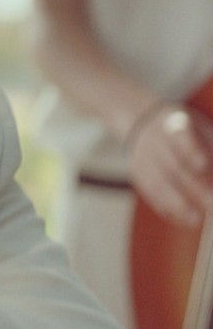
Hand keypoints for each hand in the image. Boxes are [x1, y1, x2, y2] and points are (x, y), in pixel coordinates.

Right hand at [128, 104, 212, 225]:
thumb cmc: (184, 129)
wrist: (142, 122)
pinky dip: (166, 207)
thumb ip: (209, 145)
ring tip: (196, 219)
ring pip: (157, 182)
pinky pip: (150, 192)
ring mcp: (142, 157)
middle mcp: (152, 140)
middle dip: (192, 186)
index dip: (190, 150)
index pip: (179, 136)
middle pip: (170, 165)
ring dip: (176, 203)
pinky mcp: (137, 173)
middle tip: (212, 202)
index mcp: (172, 124)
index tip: (203, 164)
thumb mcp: (198, 127)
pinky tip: (183, 219)